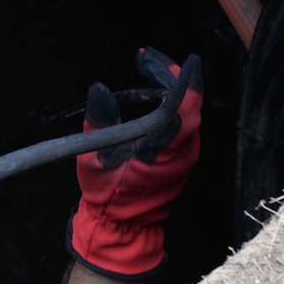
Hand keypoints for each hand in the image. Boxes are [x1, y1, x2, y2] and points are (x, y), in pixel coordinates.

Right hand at [69, 46, 202, 278]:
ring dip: (172, 86)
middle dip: (171, 75)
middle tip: (145, 57)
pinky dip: (172, 101)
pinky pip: (184, 121)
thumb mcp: (94, 158)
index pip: (183, 108)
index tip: (183, 59)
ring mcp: (186, 156)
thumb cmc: (107, 194)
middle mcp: (183, 152)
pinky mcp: (182, 157)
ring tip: (147, 66)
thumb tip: (100, 89)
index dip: (184, 81)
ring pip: (189, 111)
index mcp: (163, 151)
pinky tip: (154, 91)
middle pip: (189, 104)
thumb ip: (100, 122)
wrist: (122, 226)